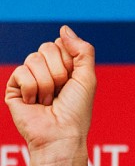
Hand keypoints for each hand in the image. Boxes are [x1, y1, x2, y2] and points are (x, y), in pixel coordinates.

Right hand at [4, 26, 95, 165]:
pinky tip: (35, 104)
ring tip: (48, 102)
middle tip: (60, 93)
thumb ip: (83, 51)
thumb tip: (64, 28)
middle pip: (46, 48)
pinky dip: (32, 89)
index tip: (72, 82)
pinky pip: (22, 72)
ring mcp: (29, 79)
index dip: (69, 62)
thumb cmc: (76, 113)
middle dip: (58, 72)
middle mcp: (45, 72)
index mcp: (63, 69)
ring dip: (46, 84)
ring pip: (33, 59)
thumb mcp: (87, 79)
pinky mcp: (14, 88)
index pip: (60, 44)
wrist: (61, 136)